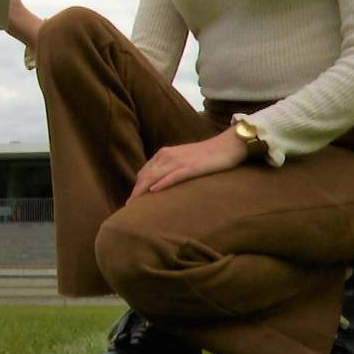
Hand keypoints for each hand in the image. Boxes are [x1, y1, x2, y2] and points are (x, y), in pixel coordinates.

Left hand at [127, 128, 246, 203]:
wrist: (226, 145)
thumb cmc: (206, 155)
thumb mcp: (183, 160)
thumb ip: (170, 168)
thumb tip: (159, 185)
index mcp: (164, 154)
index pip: (143, 173)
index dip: (136, 187)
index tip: (130, 201)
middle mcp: (168, 156)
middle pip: (145, 176)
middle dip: (135, 192)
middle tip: (127, 208)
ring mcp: (179, 161)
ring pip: (154, 177)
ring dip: (142, 191)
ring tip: (134, 205)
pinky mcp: (191, 167)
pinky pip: (173, 176)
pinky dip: (162, 183)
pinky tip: (154, 191)